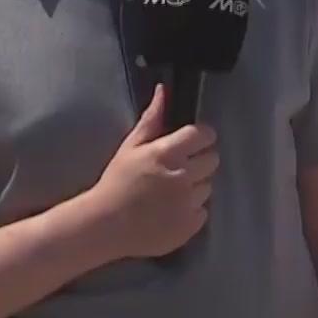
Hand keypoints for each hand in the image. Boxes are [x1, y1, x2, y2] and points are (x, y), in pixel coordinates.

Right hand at [89, 85, 218, 259]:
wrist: (105, 226)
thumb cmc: (116, 183)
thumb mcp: (130, 147)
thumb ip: (152, 119)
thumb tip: (164, 91)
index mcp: (168, 153)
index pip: (203, 135)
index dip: (201, 136)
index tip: (193, 142)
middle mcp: (183, 176)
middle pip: (212, 160)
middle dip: (200, 160)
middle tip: (181, 168)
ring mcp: (188, 202)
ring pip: (208, 186)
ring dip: (196, 186)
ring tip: (173, 192)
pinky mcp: (190, 225)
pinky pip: (203, 211)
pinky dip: (192, 210)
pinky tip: (172, 210)